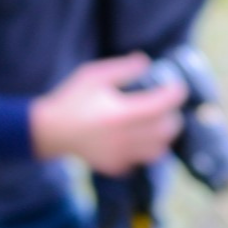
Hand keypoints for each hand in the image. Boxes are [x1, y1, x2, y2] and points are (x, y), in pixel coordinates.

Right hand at [29, 54, 184, 174]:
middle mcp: (124, 137)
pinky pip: (143, 159)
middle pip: (166, 129)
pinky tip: (138, 136)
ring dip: (164, 135)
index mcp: (120, 113)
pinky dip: (147, 148)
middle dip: (172, 115)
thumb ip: (122, 68)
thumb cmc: (71, 99)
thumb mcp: (93, 75)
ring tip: (157, 122)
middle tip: (166, 105)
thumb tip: (146, 62)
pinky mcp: (116, 165)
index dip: (175, 94)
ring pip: (159, 149)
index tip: (177, 86)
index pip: (162, 105)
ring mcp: (121, 155)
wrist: (51, 130)